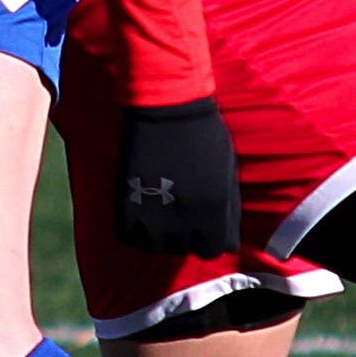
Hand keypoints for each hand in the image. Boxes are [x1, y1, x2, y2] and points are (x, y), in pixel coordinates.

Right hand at [115, 99, 239, 257]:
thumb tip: (228, 235)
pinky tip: (136, 213)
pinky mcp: (127, 205)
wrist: (168, 106)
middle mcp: (187, 221)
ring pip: (153, 247)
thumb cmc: (204, 133)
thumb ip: (228, 207)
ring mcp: (155, 215)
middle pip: (183, 249)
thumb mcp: (229, 172)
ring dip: (155, 235)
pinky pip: (126, 237)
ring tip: (155, 216)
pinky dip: (131, 230)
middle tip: (177, 215)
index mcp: (216, 212)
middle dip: (182, 235)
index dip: (209, 238)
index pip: (215, 250)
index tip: (202, 227)